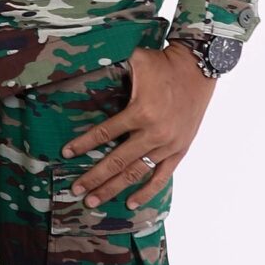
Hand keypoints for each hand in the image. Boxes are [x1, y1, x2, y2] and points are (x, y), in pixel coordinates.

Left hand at [65, 44, 216, 209]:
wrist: (199, 67)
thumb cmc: (163, 62)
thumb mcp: (135, 60)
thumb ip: (112, 69)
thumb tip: (82, 69)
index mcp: (141, 111)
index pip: (105, 133)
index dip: (84, 144)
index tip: (66, 153)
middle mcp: (154, 132)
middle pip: (117, 161)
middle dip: (94, 178)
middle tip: (75, 190)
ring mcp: (169, 145)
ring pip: (136, 173)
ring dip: (113, 189)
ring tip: (93, 201)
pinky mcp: (180, 150)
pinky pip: (161, 176)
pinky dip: (146, 192)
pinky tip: (131, 204)